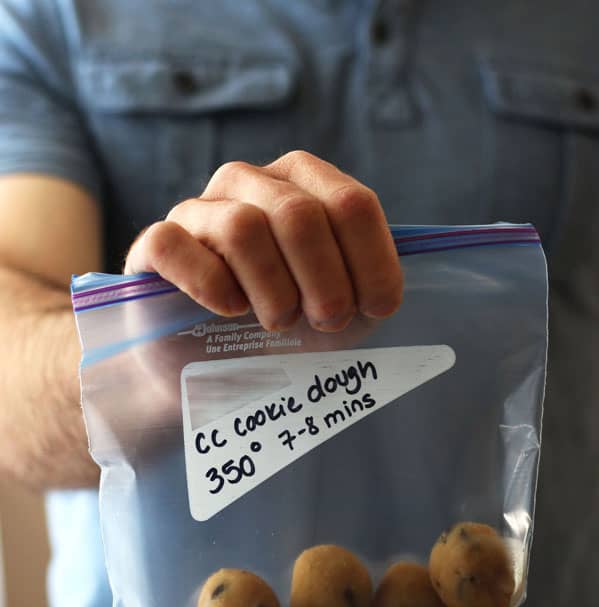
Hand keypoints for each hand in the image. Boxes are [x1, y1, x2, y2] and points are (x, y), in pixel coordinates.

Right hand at [124, 151, 402, 332]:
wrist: (206, 372)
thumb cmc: (280, 334)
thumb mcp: (336, 308)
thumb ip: (365, 285)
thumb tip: (387, 293)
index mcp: (302, 184)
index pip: (352, 204)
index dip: (371, 264)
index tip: (374, 310)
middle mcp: (248, 183)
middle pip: (299, 214)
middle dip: (324, 282)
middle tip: (324, 322)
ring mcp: (197, 211)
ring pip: (243, 228)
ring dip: (273, 290)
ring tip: (278, 323)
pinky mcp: (153, 246)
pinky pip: (176, 245)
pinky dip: (211, 285)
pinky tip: (228, 311)